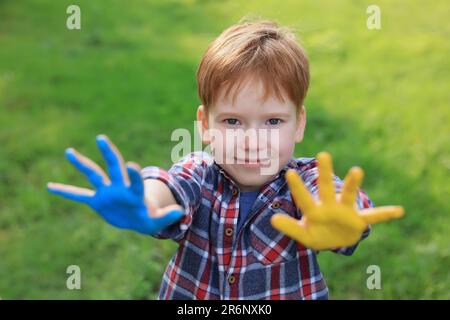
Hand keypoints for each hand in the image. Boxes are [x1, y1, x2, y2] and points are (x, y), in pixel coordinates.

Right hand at [47, 135, 183, 234]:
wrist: (136, 219)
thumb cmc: (148, 218)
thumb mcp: (157, 220)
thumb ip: (167, 216)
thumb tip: (181, 212)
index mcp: (134, 191)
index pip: (134, 180)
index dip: (134, 174)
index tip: (134, 165)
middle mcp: (119, 187)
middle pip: (114, 166)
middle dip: (109, 153)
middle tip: (101, 138)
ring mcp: (106, 192)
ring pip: (93, 174)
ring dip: (81, 164)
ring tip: (69, 151)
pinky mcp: (96, 201)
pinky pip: (79, 195)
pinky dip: (66, 192)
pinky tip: (50, 187)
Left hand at [271, 152, 404, 249]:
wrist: (334, 240)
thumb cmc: (317, 233)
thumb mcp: (302, 234)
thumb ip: (289, 227)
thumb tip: (272, 219)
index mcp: (314, 210)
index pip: (303, 197)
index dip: (297, 187)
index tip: (289, 172)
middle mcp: (330, 206)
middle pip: (326, 187)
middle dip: (325, 173)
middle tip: (323, 155)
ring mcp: (346, 212)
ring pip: (349, 195)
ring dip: (352, 185)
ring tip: (356, 170)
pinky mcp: (359, 221)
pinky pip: (374, 217)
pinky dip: (385, 214)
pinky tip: (400, 211)